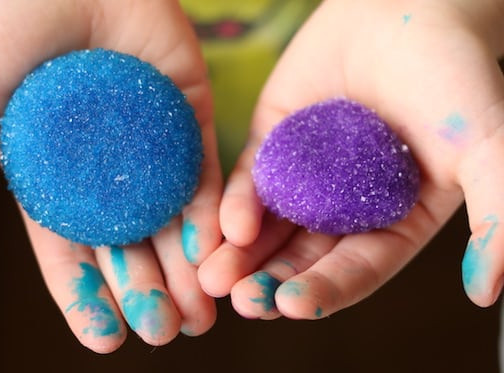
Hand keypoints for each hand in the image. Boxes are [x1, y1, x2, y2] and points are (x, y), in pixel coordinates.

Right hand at [0, 0, 221, 351]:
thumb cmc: (11, 21)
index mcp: (56, 181)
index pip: (71, 254)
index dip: (85, 298)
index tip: (105, 340)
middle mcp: (108, 176)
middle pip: (131, 249)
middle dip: (148, 294)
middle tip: (168, 333)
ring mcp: (152, 151)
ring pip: (173, 224)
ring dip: (189, 271)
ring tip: (202, 314)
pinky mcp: (190, 121)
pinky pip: (205, 175)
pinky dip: (213, 213)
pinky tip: (221, 249)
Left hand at [199, 0, 503, 319]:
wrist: (408, 5)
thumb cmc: (457, 74)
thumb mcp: (490, 147)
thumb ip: (496, 217)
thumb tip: (488, 289)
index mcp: (394, 219)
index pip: (357, 268)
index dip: (325, 290)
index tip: (292, 306)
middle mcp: (347, 206)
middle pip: (304, 256)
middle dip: (270, 281)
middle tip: (241, 301)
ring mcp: (308, 177)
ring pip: (271, 227)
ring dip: (241, 255)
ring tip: (210, 279)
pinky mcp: (276, 145)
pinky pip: (252, 180)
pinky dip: (235, 203)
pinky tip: (224, 223)